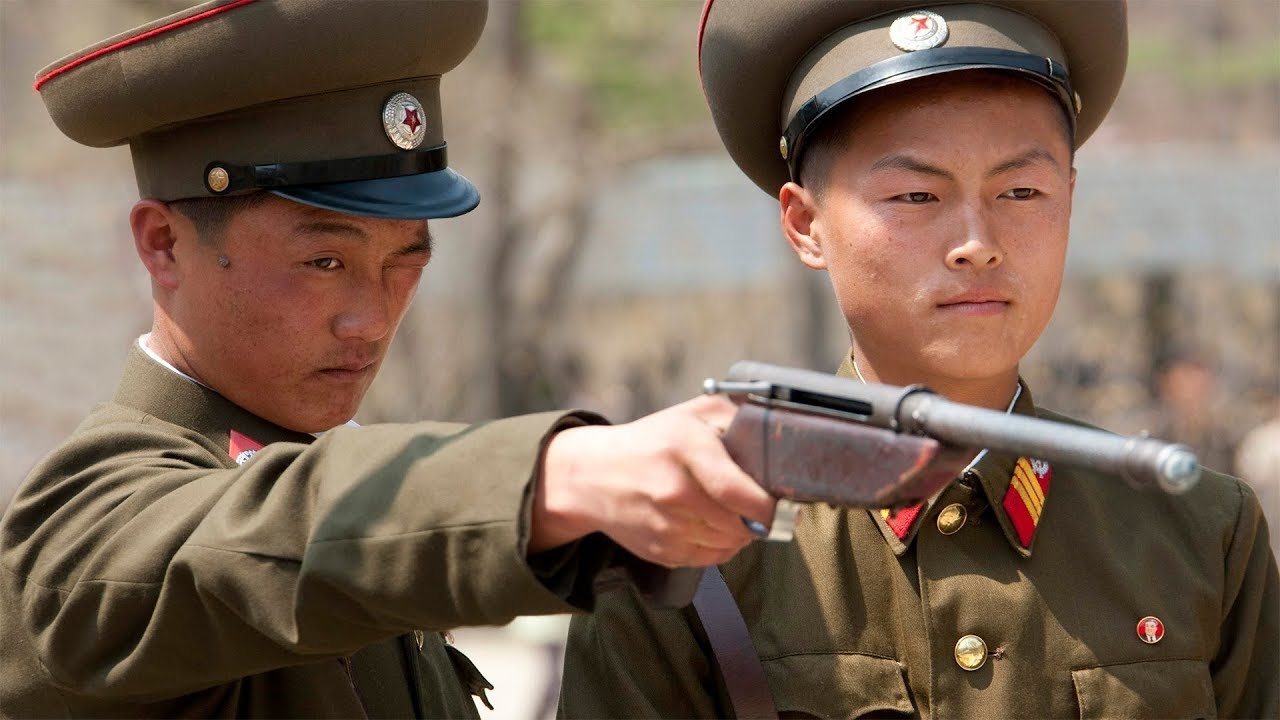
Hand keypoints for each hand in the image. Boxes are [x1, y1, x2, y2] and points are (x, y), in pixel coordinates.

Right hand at [531, 394, 775, 567]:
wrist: (590, 476)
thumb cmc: (650, 442)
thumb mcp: (689, 415)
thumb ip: (734, 415)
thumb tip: (776, 432)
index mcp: (684, 449)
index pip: (739, 492)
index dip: (769, 504)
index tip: (781, 501)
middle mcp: (673, 491)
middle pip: (740, 524)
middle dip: (760, 519)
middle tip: (761, 506)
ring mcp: (664, 526)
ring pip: (729, 545)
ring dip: (742, 534)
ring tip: (736, 514)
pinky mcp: (660, 551)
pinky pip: (710, 559)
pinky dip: (721, 546)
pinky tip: (714, 526)